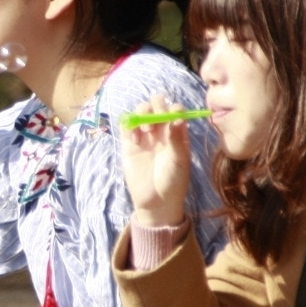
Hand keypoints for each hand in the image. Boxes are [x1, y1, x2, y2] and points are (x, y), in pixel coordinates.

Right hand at [120, 91, 192, 228]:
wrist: (156, 202)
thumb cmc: (174, 182)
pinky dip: (129, 125)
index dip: (172, 108)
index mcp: (177, 132)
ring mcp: (145, 135)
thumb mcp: (179, 161)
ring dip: (143, 113)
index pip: (175, 109)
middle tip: (156, 121)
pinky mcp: (129, 143)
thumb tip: (177, 117)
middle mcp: (161, 130)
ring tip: (146, 132)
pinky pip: (126, 124)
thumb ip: (177, 139)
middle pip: (157, 104)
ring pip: (141, 110)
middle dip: (156, 106)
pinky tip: (135, 140)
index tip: (170, 118)